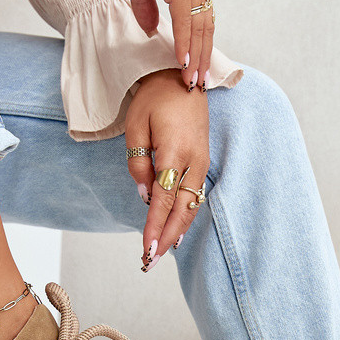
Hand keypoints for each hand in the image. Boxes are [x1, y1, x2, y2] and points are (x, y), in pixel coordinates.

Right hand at [92, 0, 213, 92]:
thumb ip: (145, 5)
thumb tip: (150, 29)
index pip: (200, 17)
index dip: (199, 44)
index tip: (196, 66)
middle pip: (205, 25)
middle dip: (203, 57)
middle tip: (200, 83)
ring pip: (199, 26)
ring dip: (196, 56)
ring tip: (193, 80)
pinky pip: (185, 19)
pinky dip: (185, 42)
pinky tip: (184, 61)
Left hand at [124, 68, 208, 269]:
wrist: (182, 76)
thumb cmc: (155, 98)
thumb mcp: (135, 126)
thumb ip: (138, 163)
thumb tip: (145, 196)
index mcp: (175, 152)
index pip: (163, 200)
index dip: (154, 227)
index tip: (146, 250)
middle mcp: (194, 161)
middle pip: (182, 210)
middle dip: (167, 238)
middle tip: (150, 262)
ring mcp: (203, 162)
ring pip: (192, 206)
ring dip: (177, 230)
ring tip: (161, 252)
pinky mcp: (203, 161)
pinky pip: (195, 195)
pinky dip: (185, 215)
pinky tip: (175, 230)